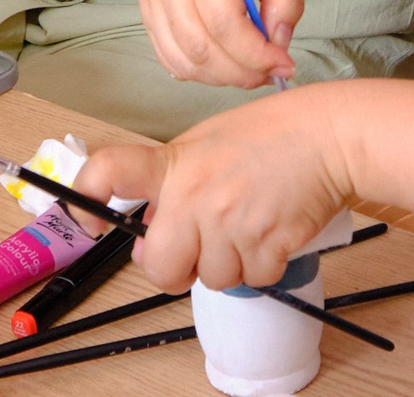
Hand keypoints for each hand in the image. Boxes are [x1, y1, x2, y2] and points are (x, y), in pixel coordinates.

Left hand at [77, 90, 357, 290]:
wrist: (329, 137)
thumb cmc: (273, 133)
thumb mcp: (208, 141)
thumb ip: (177, 181)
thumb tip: (157, 230)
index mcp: (176, 164)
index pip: (110, 172)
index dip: (85, 199)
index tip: (87, 219)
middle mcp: (195, 196)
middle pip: (161, 268)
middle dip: (177, 269)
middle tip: (196, 251)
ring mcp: (230, 223)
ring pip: (214, 279)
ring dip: (230, 264)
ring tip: (249, 225)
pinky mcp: (266, 245)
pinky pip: (254, 280)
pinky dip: (264, 266)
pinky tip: (273, 232)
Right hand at [139, 0, 303, 87]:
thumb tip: (276, 44)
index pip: (224, 20)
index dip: (256, 53)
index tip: (284, 64)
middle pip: (201, 46)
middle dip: (242, 72)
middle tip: (270, 73)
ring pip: (183, 59)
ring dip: (222, 77)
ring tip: (250, 69)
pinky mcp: (144, 10)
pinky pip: (168, 57)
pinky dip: (199, 72)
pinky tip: (224, 63)